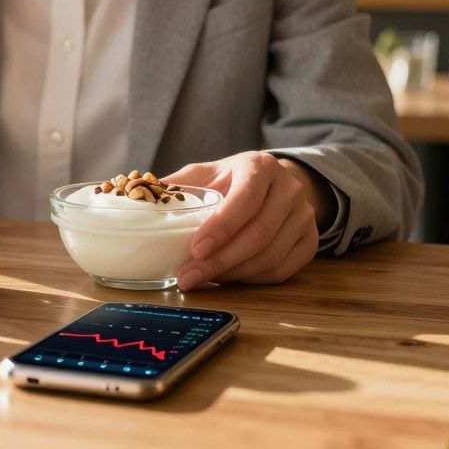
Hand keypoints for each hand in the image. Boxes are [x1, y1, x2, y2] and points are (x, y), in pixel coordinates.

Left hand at [166, 152, 330, 290]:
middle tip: (187, 277)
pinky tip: (226, 279)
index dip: (221, 228)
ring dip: (232, 274)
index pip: (244, 200)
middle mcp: (289, 190)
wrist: (275, 184)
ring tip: (202, 280)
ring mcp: (305, 216)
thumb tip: (138, 196)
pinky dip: (250, 280)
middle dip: (219, 261)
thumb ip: (178, 185)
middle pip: (258, 235)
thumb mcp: (206, 173)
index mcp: (260, 167)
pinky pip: (281, 270)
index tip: (195, 250)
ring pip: (270, 256)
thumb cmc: (232, 180)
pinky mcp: (310, 241)